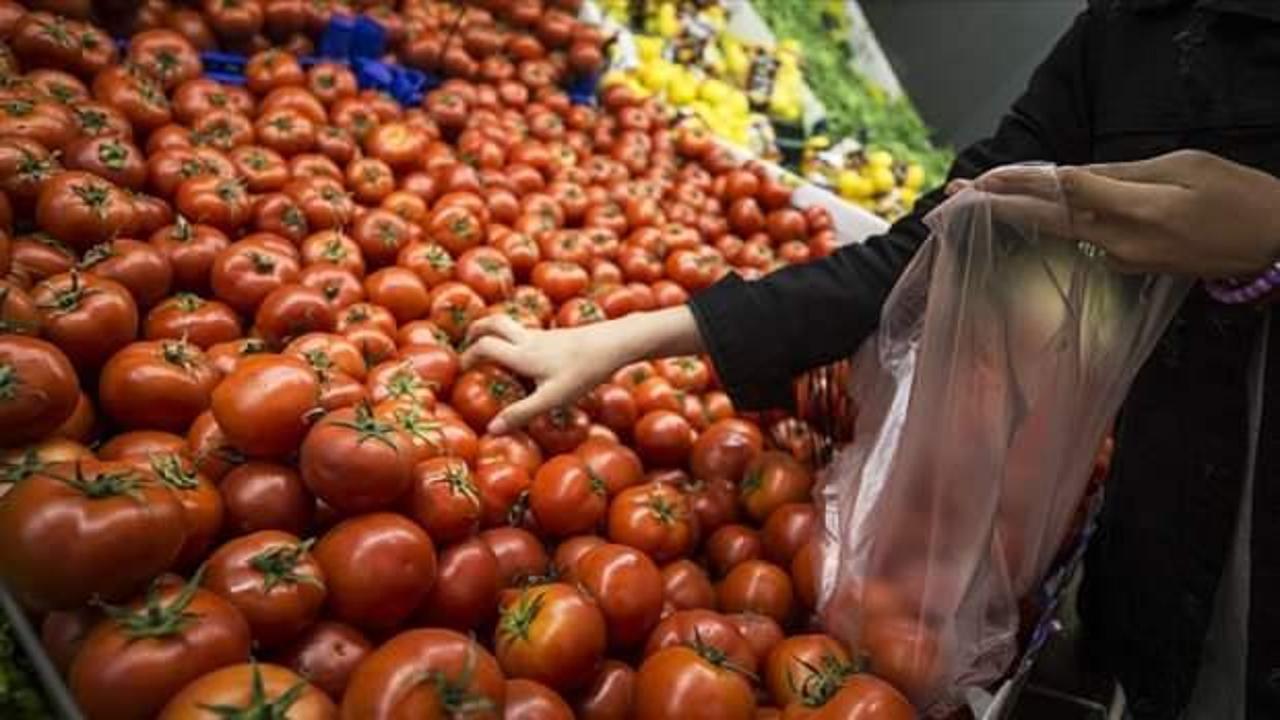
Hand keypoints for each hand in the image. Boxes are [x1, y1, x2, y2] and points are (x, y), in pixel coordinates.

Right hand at [460, 306, 703, 433]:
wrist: (614, 344)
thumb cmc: (584, 372)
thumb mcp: (553, 398)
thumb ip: (522, 414)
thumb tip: (492, 430)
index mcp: (522, 354)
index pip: (484, 346)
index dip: (468, 356)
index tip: (461, 370)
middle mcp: (529, 339)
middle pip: (494, 321)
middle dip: (476, 329)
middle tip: (467, 342)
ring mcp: (544, 335)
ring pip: (512, 325)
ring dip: (496, 332)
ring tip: (491, 350)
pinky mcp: (558, 336)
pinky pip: (528, 333)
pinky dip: (516, 339)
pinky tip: (526, 357)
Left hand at [949, 151, 1279, 277]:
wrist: (1273, 245)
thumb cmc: (1237, 196)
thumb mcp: (1184, 168)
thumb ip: (1124, 174)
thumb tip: (1075, 175)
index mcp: (1135, 211)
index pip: (1063, 192)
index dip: (1019, 183)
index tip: (981, 179)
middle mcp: (1119, 240)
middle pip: (1046, 219)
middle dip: (996, 206)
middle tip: (951, 198)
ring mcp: (1122, 258)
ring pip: (1060, 231)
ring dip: (1016, 216)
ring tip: (975, 203)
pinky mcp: (1128, 266)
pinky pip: (1081, 240)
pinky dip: (1051, 225)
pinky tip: (1026, 215)